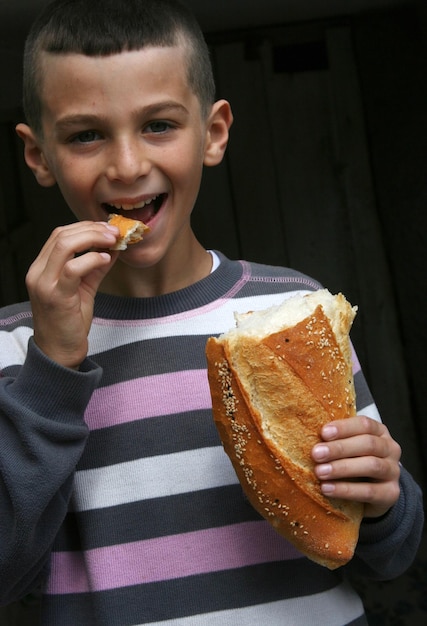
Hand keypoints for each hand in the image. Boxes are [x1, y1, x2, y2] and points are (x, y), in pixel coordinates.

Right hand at [26, 221, 118, 368]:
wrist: (60, 351)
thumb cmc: (69, 321)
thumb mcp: (83, 288)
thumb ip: (95, 267)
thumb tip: (113, 247)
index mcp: (41, 268)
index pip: (59, 235)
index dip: (85, 227)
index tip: (107, 228)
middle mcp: (37, 273)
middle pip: (62, 235)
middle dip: (92, 229)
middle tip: (114, 231)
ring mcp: (44, 284)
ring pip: (65, 246)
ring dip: (93, 238)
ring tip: (113, 241)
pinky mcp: (56, 296)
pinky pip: (73, 268)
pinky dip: (92, 259)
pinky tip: (106, 259)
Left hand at [311, 416, 401, 517]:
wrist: (374, 493)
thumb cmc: (355, 462)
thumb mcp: (348, 448)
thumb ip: (335, 440)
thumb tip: (305, 433)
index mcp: (379, 431)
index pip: (364, 424)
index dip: (343, 427)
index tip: (323, 433)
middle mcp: (390, 448)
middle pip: (368, 444)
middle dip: (339, 448)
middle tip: (316, 454)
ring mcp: (393, 471)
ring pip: (371, 466)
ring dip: (342, 468)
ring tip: (320, 472)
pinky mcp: (391, 493)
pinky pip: (369, 491)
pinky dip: (346, 490)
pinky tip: (327, 489)